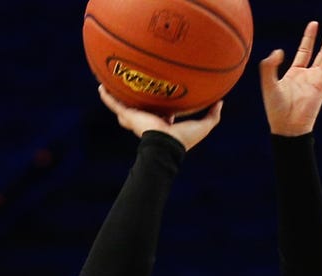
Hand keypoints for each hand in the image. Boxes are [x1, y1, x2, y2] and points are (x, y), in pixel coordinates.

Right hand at [98, 85, 222, 149]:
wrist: (167, 144)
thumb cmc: (184, 139)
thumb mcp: (203, 126)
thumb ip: (213, 115)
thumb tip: (221, 102)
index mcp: (165, 124)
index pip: (163, 115)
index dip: (166, 109)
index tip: (168, 98)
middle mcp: (149, 121)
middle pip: (142, 112)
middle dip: (139, 104)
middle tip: (136, 92)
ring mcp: (137, 119)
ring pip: (126, 107)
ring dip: (119, 97)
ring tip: (112, 85)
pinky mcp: (129, 116)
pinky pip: (115, 104)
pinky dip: (107, 97)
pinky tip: (100, 86)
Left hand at [259, 18, 321, 135]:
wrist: (287, 127)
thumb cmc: (276, 110)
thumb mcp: (268, 83)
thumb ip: (269, 66)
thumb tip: (279, 51)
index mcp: (295, 73)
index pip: (305, 51)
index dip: (309, 37)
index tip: (314, 23)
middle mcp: (309, 75)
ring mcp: (317, 79)